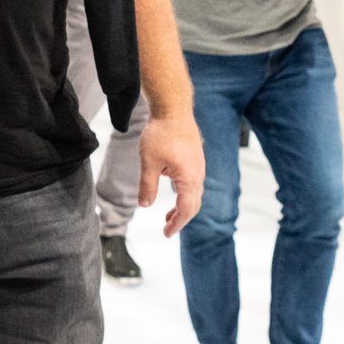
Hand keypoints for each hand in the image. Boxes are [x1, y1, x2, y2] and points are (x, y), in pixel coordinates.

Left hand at [138, 111, 203, 236]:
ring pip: (194, 194)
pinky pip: (193, 183)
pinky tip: (173, 191)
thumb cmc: (161, 134)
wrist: (173, 110)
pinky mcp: (196, 159)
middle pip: (193, 205)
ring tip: (168, 215)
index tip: (166, 233)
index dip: (177, 224)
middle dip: (180, 219)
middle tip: (167, 228)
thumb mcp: (149, 162)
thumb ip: (147, 185)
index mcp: (189, 179)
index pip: (186, 210)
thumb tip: (144, 205)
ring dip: (182, 207)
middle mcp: (198, 175)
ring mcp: (199, 167)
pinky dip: (184, 193)